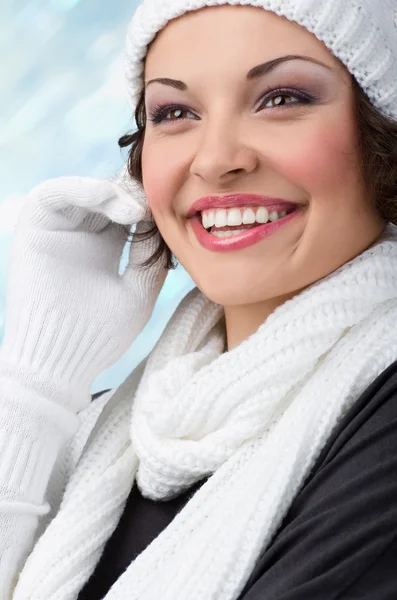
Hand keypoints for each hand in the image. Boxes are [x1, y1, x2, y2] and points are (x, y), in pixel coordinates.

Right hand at [0, 176, 167, 411]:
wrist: (61, 359)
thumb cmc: (101, 335)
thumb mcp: (138, 293)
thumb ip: (152, 259)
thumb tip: (166, 224)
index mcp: (107, 249)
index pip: (129, 212)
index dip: (148, 205)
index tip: (170, 206)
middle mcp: (83, 235)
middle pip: (109, 196)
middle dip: (132, 195)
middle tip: (154, 198)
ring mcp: (59, 231)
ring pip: (85, 190)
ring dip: (111, 191)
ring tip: (134, 208)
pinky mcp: (35, 228)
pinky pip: (53, 194)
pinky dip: (80, 188)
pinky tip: (107, 200)